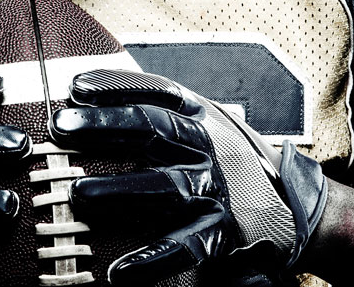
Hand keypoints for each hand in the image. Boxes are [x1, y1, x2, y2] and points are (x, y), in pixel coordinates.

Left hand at [52, 69, 328, 284]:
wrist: (292, 208)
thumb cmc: (220, 161)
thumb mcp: (196, 123)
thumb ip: (151, 109)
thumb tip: (76, 89)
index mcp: (199, 117)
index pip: (157, 92)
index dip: (117, 85)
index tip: (75, 87)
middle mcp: (209, 148)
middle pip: (155, 129)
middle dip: (106, 126)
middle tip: (61, 127)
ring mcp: (215, 190)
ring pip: (167, 186)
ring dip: (121, 189)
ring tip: (80, 193)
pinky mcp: (220, 232)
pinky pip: (185, 247)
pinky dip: (152, 260)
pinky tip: (120, 272)